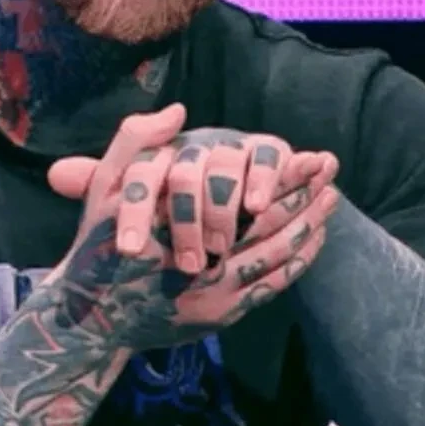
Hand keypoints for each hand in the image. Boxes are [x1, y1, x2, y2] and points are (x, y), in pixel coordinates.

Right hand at [46, 110, 336, 351]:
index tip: (310, 155)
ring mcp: (215, 293)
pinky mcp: (223, 314)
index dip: (280, 175)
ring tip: (331, 198)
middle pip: (268, 224)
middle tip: (330, 169)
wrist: (93, 315)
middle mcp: (200, 263)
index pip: (241, 193)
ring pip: (276, 254)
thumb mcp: (105, 186)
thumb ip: (135, 140)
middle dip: (304, 194)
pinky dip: (298, 260)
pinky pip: (273, 285)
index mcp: (175, 223)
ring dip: (308, 224)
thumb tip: (179, 111)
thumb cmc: (98, 243)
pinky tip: (312, 239)